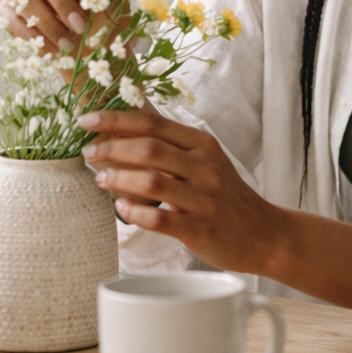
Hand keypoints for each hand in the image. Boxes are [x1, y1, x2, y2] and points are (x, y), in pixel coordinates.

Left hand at [80, 110, 285, 274]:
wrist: (264, 233)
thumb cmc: (227, 197)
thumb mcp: (206, 163)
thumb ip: (171, 150)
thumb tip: (119, 139)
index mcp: (202, 144)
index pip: (153, 123)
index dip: (116, 119)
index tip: (86, 120)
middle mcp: (204, 166)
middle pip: (149, 148)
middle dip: (111, 147)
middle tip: (88, 152)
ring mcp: (203, 198)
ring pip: (152, 181)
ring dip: (119, 178)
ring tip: (99, 179)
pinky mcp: (200, 228)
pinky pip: (160, 219)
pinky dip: (135, 212)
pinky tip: (121, 208)